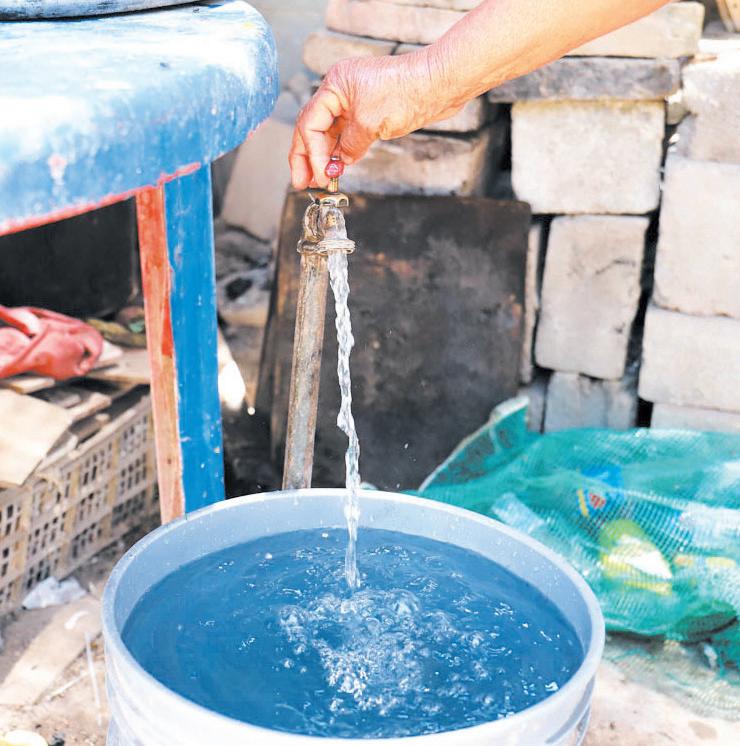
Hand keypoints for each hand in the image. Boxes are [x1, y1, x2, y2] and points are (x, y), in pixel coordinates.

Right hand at [289, 50, 457, 189]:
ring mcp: (353, 102)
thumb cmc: (408, 91)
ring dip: (322, 158)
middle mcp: (340, 92)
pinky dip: (340, 153)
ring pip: (328, 134)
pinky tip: (336, 169)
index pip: (310, 123)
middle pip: (312, 128)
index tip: (320, 176)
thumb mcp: (370, 124)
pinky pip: (345, 136)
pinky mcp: (368, 113)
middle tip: (300, 182)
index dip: (312, 154)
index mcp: (334, 85)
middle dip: (306, 157)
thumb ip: (349, 146)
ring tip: (317, 182)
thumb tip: (338, 163)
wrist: (440, 84)